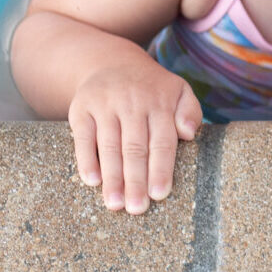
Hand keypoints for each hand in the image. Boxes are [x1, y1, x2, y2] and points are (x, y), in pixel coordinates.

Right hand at [67, 59, 201, 214]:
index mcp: (160, 101)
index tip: (160, 195)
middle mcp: (132, 102)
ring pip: (109, 146)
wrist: (112, 62)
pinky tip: (93, 182)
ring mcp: (105, 105)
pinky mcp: (81, 109)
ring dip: (112, 178)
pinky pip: (83, 138)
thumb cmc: (152, 88)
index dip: (161, 169)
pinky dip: (86, 160)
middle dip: (136, 181)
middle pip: (135, 148)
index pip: (162, 140)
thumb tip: (188, 133)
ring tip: (115, 205)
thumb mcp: (178, 91)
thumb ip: (189, 111)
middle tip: (136, 209)